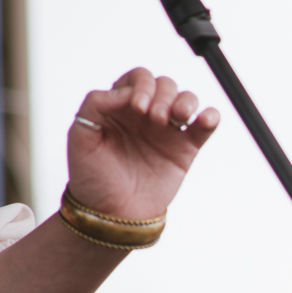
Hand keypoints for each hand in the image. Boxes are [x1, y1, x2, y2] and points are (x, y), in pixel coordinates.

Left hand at [66, 67, 219, 218]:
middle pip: (165, 84)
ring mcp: (167, 131)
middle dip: (163, 95)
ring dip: (186, 101)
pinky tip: (206, 119)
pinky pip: (204, 126)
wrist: (113, 213)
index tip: (138, 108)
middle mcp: (145, 114)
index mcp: (119, 106)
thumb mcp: (81, 135)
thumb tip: (124, 92)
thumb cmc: (93, 177)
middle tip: (155, 119)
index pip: (137, 79)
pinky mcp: (186, 150)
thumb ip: (96, 104)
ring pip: (186, 99)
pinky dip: (210, 117)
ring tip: (177, 118)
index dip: (141, 86)